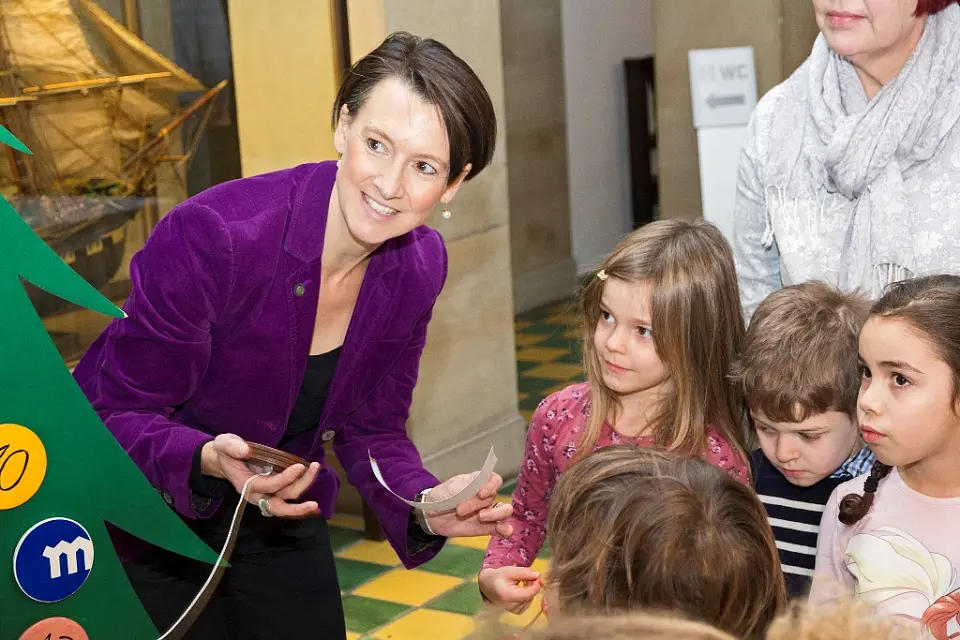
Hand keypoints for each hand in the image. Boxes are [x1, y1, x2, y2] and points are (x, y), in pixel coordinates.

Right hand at [200, 434, 320, 517]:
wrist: (224, 459)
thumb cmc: (225, 451)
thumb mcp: (224, 444)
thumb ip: (232, 446)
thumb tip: (245, 450)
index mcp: (245, 486)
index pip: (267, 487)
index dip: (284, 479)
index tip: (299, 466)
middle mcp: (258, 495)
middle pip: (279, 507)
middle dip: (297, 509)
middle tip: (314, 504)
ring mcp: (267, 493)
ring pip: (288, 498)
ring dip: (304, 487)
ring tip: (315, 467)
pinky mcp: (275, 487)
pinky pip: (290, 492)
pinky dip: (303, 486)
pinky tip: (313, 474)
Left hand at [422, 471, 513, 537]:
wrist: (431, 515)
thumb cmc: (442, 496)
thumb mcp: (451, 488)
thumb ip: (467, 488)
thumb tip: (480, 489)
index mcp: (479, 483)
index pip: (495, 480)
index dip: (491, 486)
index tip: (480, 494)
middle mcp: (486, 497)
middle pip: (494, 497)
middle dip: (478, 504)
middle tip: (461, 510)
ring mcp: (487, 512)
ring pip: (504, 511)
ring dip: (496, 515)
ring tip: (480, 518)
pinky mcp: (486, 527)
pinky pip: (500, 528)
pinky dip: (505, 529)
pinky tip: (504, 531)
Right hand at [478, 567, 541, 613]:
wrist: (487, 584)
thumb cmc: (498, 576)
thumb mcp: (510, 570)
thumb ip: (524, 572)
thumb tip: (538, 576)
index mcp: (507, 595)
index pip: (528, 594)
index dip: (536, 585)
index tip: (536, 577)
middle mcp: (509, 606)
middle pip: (529, 597)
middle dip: (532, 586)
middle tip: (527, 577)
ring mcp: (512, 610)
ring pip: (529, 601)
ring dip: (529, 591)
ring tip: (522, 583)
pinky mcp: (514, 611)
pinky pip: (526, 604)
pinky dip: (526, 597)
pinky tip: (521, 590)